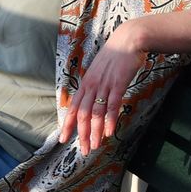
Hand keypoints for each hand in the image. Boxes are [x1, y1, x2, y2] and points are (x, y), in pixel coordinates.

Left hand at [61, 22, 147, 154]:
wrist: (128, 41)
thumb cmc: (114, 57)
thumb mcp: (99, 72)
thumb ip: (94, 87)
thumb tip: (91, 102)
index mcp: (85, 84)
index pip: (72, 108)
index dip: (66, 125)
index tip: (62, 139)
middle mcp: (91, 86)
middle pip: (82, 114)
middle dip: (82, 134)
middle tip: (84, 150)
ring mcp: (103, 85)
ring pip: (95, 113)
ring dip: (95, 131)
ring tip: (95, 146)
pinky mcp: (117, 84)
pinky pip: (111, 105)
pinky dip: (110, 120)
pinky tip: (109, 131)